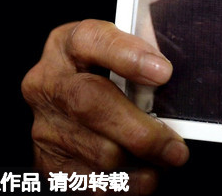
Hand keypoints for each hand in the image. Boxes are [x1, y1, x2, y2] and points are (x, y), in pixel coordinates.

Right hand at [21, 20, 189, 191]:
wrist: (70, 106)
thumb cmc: (108, 74)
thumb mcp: (120, 53)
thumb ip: (142, 58)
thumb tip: (173, 80)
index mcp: (67, 44)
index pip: (92, 40)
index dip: (128, 56)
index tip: (163, 73)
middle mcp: (49, 83)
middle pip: (90, 104)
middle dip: (140, 130)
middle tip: (175, 147)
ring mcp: (45, 124)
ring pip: (98, 151)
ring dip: (141, 162)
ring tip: (166, 158)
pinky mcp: (49, 161)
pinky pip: (93, 182)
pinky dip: (128, 183)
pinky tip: (145, 173)